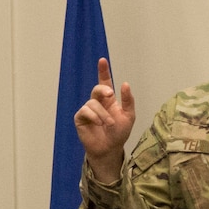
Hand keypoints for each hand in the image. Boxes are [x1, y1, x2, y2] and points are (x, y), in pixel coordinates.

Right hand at [73, 57, 136, 183]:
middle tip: (111, 95)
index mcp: (109, 100)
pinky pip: (85, 111)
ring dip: (103, 114)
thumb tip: (125, 84)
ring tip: (108, 124)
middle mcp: (97, 102)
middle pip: (97, 88)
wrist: (110, 149)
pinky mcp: (80, 118)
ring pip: (93, 103)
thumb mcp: (129, 116)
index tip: (102, 60)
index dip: (103, 71)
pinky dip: (94, 117)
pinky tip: (98, 124)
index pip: (105, 82)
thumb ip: (128, 100)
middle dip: (103, 89)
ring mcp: (88, 109)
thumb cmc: (119, 133)